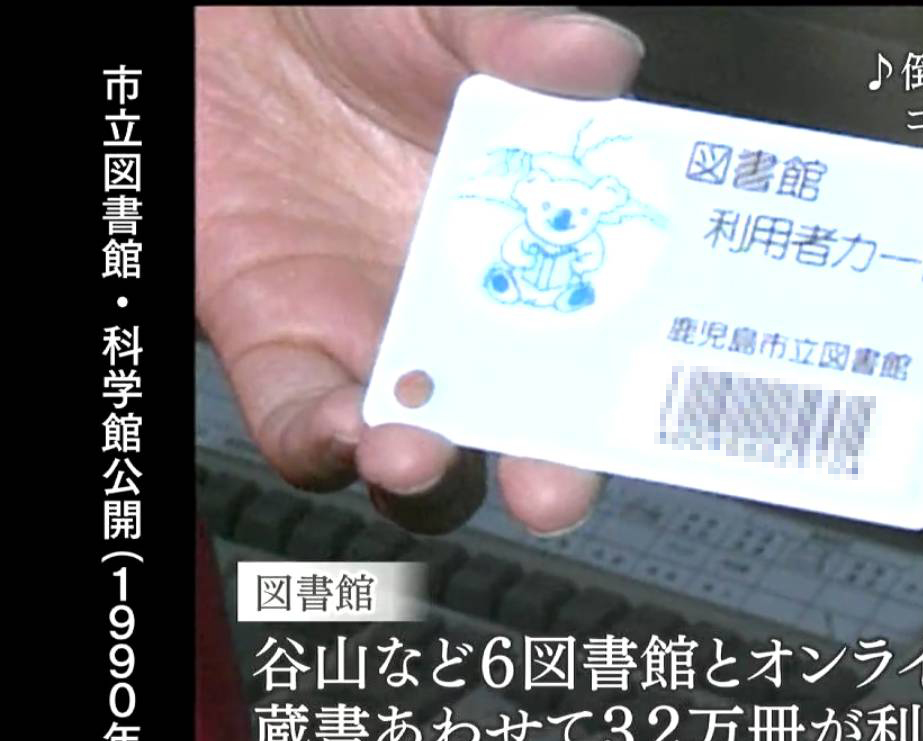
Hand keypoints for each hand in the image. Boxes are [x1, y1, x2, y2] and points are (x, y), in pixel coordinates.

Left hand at [196, 7, 643, 533]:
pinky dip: (320, 440)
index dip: (638, 389)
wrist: (229, 30)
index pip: (606, 344)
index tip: (666, 402)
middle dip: (546, 474)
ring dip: (427, 474)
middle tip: (556, 486)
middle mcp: (467, 321)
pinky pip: (299, 423)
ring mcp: (377, 345)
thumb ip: (519, 47)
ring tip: (421, 453)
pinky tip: (343, 423)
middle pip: (525, 432)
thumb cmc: (355, 29)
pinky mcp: (281, 348)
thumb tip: (599, 60)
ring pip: (419, 455)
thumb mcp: (447, 26)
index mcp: (536, 251)